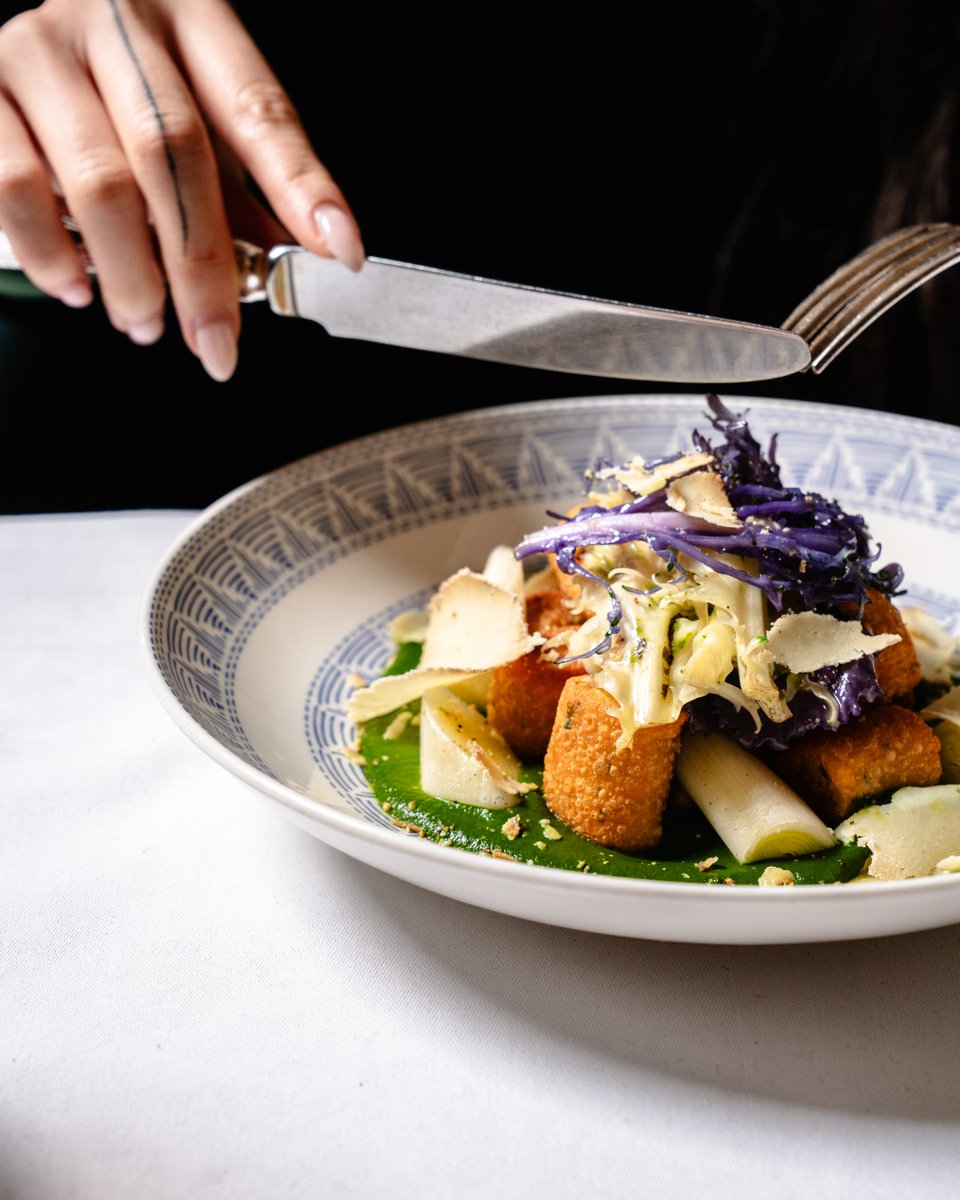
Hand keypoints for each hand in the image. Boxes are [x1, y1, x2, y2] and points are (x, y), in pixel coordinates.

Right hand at [0, 0, 363, 380]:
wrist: (23, 55)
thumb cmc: (121, 97)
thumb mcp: (196, 127)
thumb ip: (242, 193)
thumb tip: (296, 263)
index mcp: (190, 21)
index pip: (257, 109)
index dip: (302, 186)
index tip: (340, 250)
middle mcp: (114, 22)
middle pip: (175, 154)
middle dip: (204, 268)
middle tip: (217, 342)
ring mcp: (39, 50)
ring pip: (99, 183)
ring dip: (131, 276)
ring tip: (146, 323)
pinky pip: (16, 190)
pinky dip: (53, 257)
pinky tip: (78, 289)